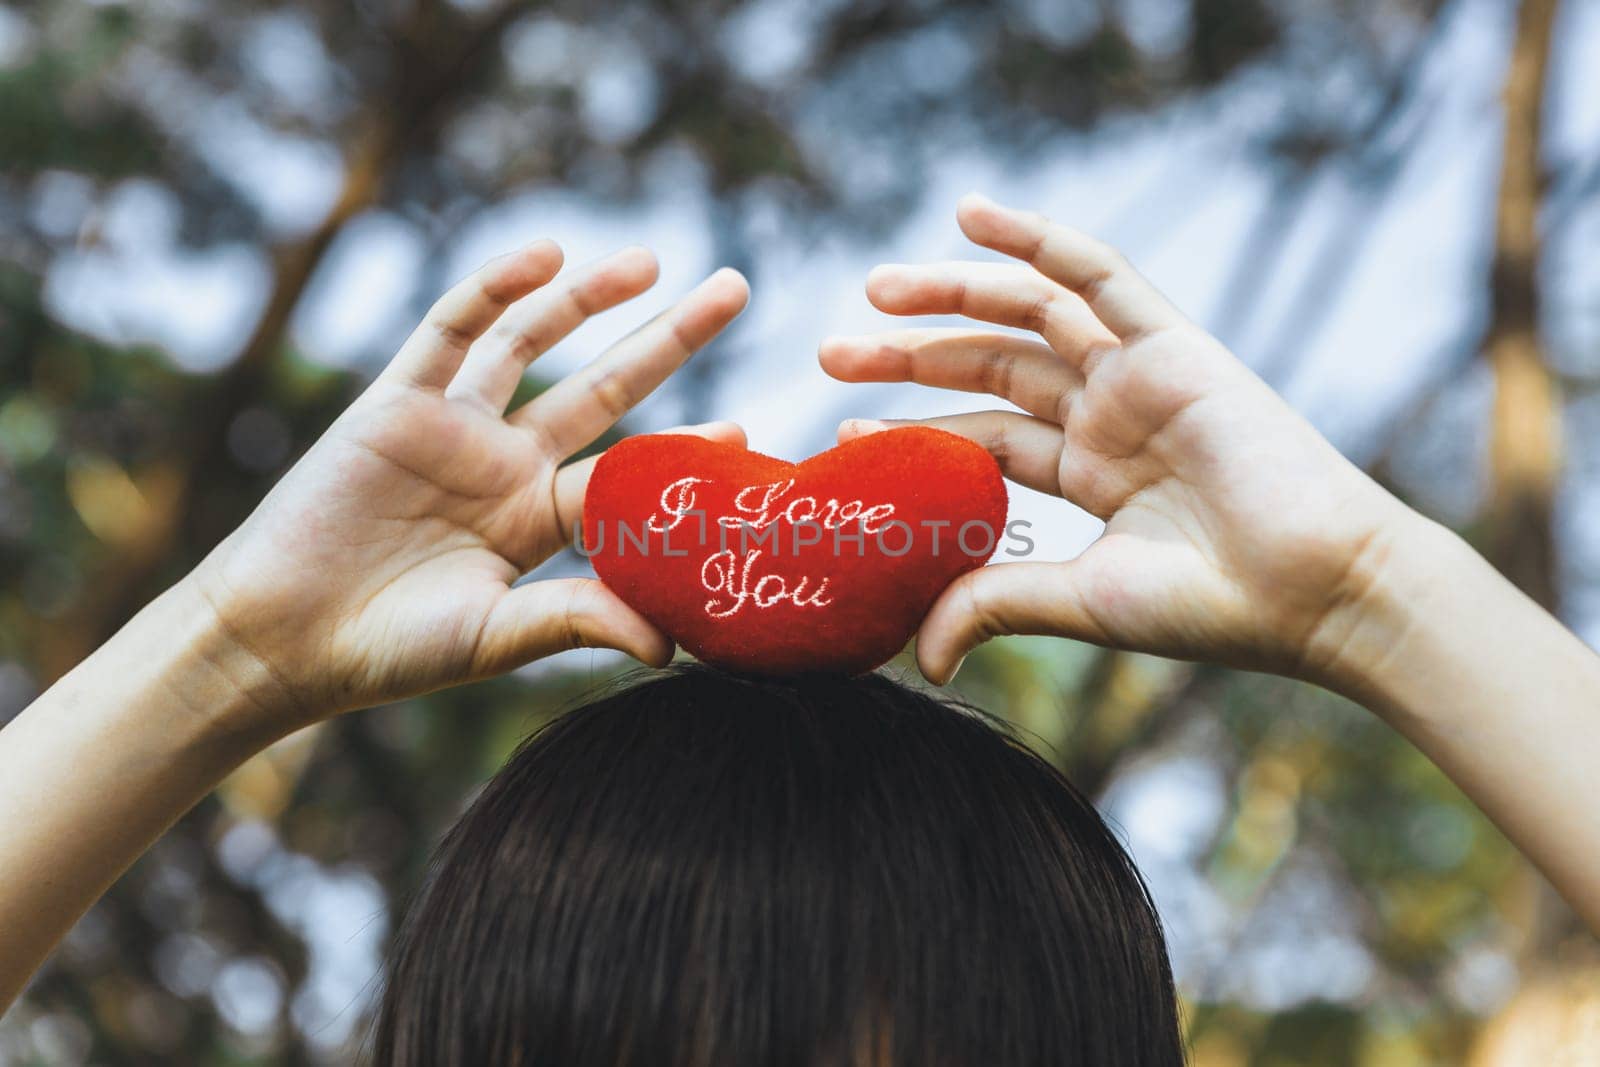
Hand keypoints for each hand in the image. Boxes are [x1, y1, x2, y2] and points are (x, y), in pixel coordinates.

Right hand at [192, 241, 748, 725]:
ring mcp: (454, 426)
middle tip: (736, 289)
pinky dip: (494, 289)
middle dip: (670, 338)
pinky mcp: (396, 401)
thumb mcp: (496, 636)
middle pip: (606, 387)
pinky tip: (544, 257)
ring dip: (588, 297)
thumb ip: (579, 618)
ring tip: (651, 260)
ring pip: (533, 343)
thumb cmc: (388, 650)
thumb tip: (674, 643)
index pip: (629, 473)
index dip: (684, 452)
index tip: (746, 432)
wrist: (281, 639)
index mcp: (537, 519)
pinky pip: (451, 331)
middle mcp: (505, 462)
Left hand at [820, 194, 1416, 686]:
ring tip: (873, 289)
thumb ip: (995, 603)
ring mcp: (1139, 375)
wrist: (1315, 589)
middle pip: (990, 367)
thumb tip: (916, 658)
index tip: (842, 436)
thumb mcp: (1079, 601)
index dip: (912, 434)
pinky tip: (969, 212)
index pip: (982, 436)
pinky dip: (1036, 239)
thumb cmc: (1210, 606)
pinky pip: (1097, 273)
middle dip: (910, 356)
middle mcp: (1109, 416)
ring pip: (1028, 314)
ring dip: (951, 293)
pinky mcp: (1174, 343)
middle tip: (829, 355)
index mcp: (1089, 473)